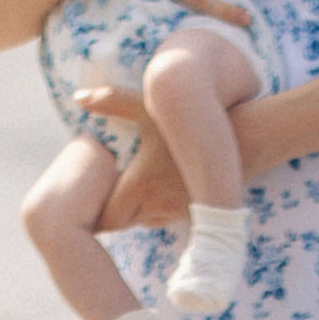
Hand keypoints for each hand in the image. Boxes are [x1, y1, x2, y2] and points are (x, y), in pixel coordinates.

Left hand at [77, 92, 189, 229]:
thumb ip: (110, 101)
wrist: (240, 141)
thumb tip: (78, 97)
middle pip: (124, 222)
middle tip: (95, 200)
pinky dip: (152, 210)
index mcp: (140, 185)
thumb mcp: (146, 107)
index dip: (94, 217)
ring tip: (120, 194)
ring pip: (145, 221)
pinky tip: (151, 192)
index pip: (110, 217)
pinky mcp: (195, 211)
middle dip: (110, 213)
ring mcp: (178, 211)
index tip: (82, 211)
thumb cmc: (187, 123)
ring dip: (132, 212)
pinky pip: (164, 217)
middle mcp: (157, 205)